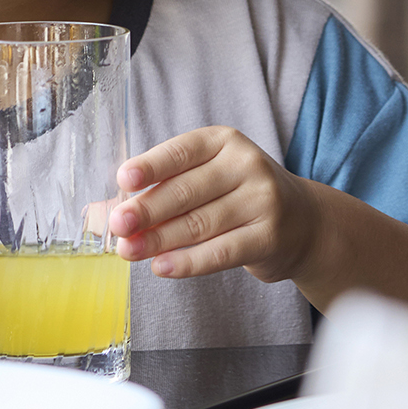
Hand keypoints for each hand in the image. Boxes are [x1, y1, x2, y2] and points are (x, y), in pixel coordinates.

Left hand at [108, 126, 319, 283]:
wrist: (304, 222)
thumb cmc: (237, 196)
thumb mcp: (206, 178)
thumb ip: (161, 189)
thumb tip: (103, 211)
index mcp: (224, 141)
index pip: (181, 152)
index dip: (151, 166)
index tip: (124, 179)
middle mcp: (246, 164)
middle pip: (187, 191)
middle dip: (147, 210)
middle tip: (118, 225)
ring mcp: (263, 200)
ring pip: (200, 223)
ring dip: (159, 240)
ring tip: (129, 251)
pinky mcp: (270, 236)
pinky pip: (221, 251)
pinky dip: (189, 262)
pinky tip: (162, 267)